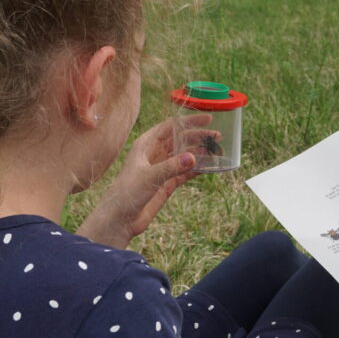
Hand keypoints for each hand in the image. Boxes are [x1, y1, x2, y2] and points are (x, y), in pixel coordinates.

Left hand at [77, 114, 209, 248]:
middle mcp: (155, 153)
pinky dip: (198, 169)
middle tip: (218, 136)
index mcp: (146, 144)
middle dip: (199, 137)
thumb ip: (171, 167)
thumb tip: (194, 157)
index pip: (171, 126)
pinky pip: (186, 172)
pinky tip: (211, 167)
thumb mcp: (149, 177)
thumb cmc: (128, 193)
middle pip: (181, 139)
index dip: (190, 121)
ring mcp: (163, 168)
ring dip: (201, 153)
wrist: (121, 218)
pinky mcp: (168, 182)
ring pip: (185, 155)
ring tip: (218, 151)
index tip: (208, 119)